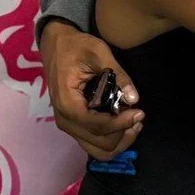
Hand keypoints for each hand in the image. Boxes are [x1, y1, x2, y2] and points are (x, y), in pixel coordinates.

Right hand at [40, 19, 142, 160]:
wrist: (55, 44)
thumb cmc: (75, 46)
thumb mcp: (97, 52)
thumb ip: (117, 73)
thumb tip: (134, 98)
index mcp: (68, 104)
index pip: (98, 126)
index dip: (121, 123)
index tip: (139, 112)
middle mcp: (66, 121)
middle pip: (100, 144)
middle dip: (123, 133)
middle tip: (138, 115)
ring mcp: (68, 125)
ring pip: (98, 150)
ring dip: (119, 141)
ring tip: (133, 123)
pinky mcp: (73, 125)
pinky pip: (94, 143)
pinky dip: (111, 139)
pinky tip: (123, 124)